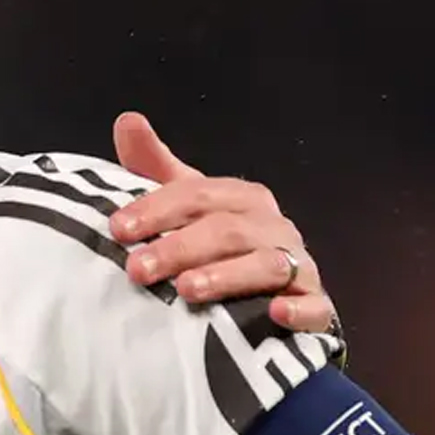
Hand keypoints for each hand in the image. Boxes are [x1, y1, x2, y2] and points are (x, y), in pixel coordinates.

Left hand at [106, 112, 337, 334]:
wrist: (270, 293)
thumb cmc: (216, 242)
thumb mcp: (186, 202)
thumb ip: (154, 166)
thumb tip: (127, 120)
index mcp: (242, 198)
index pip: (197, 194)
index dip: (156, 209)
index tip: (118, 229)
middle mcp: (273, 227)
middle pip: (227, 230)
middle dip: (179, 248)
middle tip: (137, 269)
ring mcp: (300, 266)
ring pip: (267, 265)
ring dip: (227, 276)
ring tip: (186, 290)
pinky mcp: (316, 306)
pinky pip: (313, 306)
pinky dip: (297, 309)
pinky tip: (275, 314)